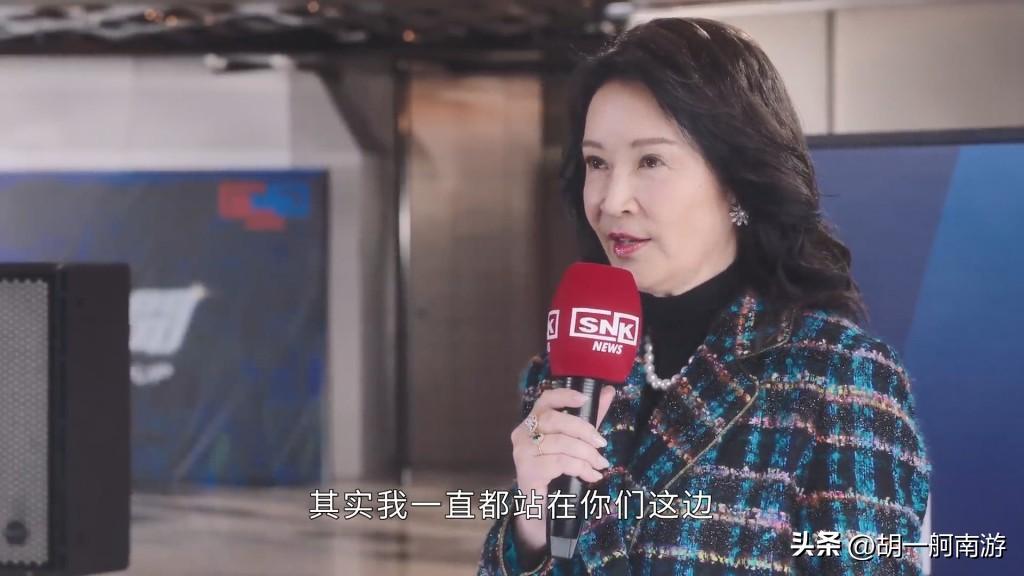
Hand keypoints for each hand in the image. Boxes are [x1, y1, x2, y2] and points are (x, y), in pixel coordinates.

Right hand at [508, 385, 615, 561]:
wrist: (542, 509)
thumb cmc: (557, 473)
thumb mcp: (575, 442)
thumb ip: (589, 418)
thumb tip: (607, 392)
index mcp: (533, 421)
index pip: (546, 400)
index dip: (565, 396)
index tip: (585, 400)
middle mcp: (522, 433)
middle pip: (555, 420)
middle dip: (584, 430)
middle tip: (601, 445)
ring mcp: (522, 451)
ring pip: (560, 443)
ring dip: (586, 454)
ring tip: (599, 464)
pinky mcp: (527, 469)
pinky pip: (560, 462)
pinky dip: (580, 468)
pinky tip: (590, 475)